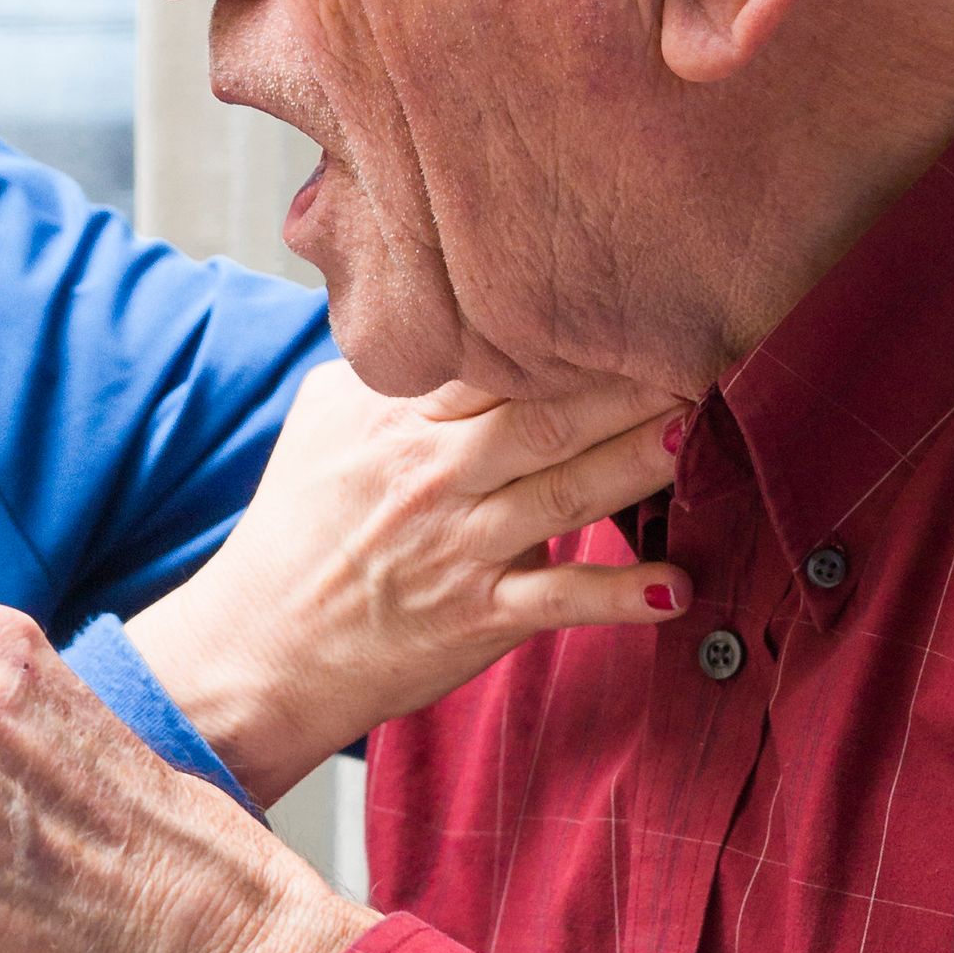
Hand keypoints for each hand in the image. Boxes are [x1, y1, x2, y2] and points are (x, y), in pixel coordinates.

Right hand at [124, 363, 691, 801]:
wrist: (256, 650)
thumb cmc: (293, 536)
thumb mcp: (319, 426)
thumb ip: (383, 372)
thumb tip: (430, 318)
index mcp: (396, 418)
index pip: (491, 358)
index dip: (562, 330)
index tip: (629, 302)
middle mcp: (432, 475)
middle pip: (543, 415)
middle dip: (624, 385)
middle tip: (697, 349)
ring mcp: (457, 547)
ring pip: (564, 494)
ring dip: (636, 465)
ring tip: (695, 431)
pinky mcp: (476, 617)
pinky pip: (559, 600)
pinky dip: (620, 596)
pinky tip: (676, 586)